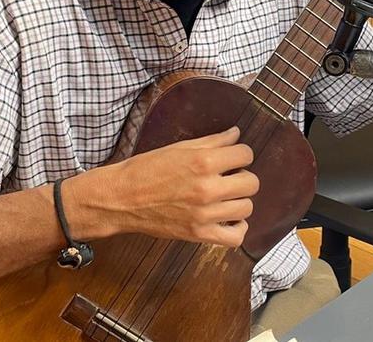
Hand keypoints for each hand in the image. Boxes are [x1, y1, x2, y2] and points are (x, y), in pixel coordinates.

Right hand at [76, 127, 259, 247]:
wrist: (121, 198)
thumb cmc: (146, 169)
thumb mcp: (179, 148)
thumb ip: (212, 141)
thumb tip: (236, 134)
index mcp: (203, 161)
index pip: (246, 155)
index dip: (242, 154)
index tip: (234, 158)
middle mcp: (207, 188)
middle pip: (252, 183)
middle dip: (243, 177)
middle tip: (229, 177)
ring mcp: (204, 214)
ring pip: (246, 208)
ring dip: (239, 201)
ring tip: (226, 198)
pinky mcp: (198, 234)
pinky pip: (235, 237)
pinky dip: (238, 229)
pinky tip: (229, 219)